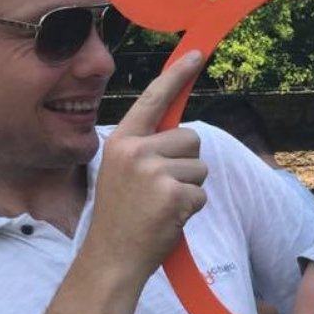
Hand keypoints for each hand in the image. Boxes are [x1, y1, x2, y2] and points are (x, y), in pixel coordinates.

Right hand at [83, 50, 207, 284]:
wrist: (111, 259)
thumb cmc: (121, 217)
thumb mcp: (122, 172)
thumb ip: (146, 149)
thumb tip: (183, 132)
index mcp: (121, 141)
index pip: (153, 100)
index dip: (177, 76)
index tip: (198, 54)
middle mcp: (136, 151)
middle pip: (191, 138)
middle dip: (187, 163)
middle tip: (160, 190)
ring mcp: (154, 172)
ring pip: (201, 167)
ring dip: (190, 188)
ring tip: (162, 205)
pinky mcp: (173, 193)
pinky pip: (201, 193)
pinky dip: (192, 209)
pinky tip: (168, 219)